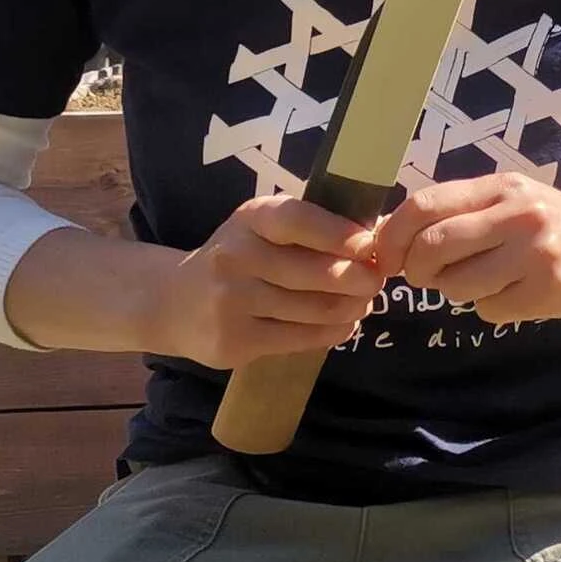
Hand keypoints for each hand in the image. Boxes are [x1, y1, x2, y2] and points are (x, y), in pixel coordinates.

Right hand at [150, 196, 389, 369]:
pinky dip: (334, 332)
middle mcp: (236, 257)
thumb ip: (315, 227)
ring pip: (316, 309)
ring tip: (362, 303)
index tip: (371, 246)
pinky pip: (302, 338)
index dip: (339, 234)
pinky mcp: (235, 341)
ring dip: (353, 308)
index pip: (297, 221)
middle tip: (376, 282)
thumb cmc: (240, 257)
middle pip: (316, 273)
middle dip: (360, 279)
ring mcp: (232, 302)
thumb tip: (386, 230)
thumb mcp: (263, 229)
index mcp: (249, 219)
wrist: (174, 302)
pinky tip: (343, 324)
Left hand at [371, 173, 560, 322]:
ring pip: (457, 285)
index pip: (424, 206)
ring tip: (487, 282)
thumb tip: (394, 236)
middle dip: (418, 271)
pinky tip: (520, 295)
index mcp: (503, 187)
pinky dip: (495, 308)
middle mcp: (518, 214)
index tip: (389, 256)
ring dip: (459, 292)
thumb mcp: (517, 201)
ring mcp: (535, 253)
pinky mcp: (549, 289)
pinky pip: (490, 310)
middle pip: (432, 248)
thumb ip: (465, 212)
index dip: (393, 235)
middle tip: (428, 278)